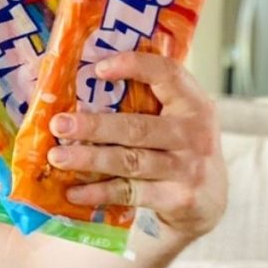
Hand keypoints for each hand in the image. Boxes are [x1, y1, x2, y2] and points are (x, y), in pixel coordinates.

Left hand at [45, 52, 226, 241]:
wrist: (210, 200)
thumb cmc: (178, 149)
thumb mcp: (176, 120)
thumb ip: (144, 104)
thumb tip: (79, 90)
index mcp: (193, 104)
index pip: (168, 74)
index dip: (134, 66)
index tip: (97, 69)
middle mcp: (194, 134)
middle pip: (137, 127)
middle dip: (94, 126)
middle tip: (59, 124)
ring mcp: (188, 169)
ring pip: (130, 161)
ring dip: (90, 159)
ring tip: (57, 156)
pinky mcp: (178, 199)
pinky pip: (130, 193)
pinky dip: (98, 192)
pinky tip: (73, 191)